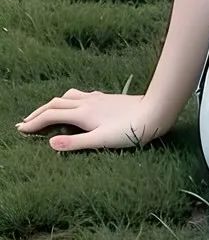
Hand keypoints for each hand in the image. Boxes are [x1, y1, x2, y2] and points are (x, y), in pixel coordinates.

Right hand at [14, 89, 166, 151]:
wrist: (155, 111)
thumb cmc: (131, 130)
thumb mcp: (102, 141)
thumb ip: (76, 142)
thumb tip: (50, 144)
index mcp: (82, 114)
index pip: (51, 116)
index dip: (34, 123)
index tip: (21, 130)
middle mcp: (86, 102)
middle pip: (54, 103)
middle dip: (38, 113)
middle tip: (25, 122)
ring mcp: (97, 99)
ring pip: (67, 96)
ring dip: (53, 103)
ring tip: (45, 111)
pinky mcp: (107, 98)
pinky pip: (81, 95)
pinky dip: (70, 99)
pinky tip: (77, 103)